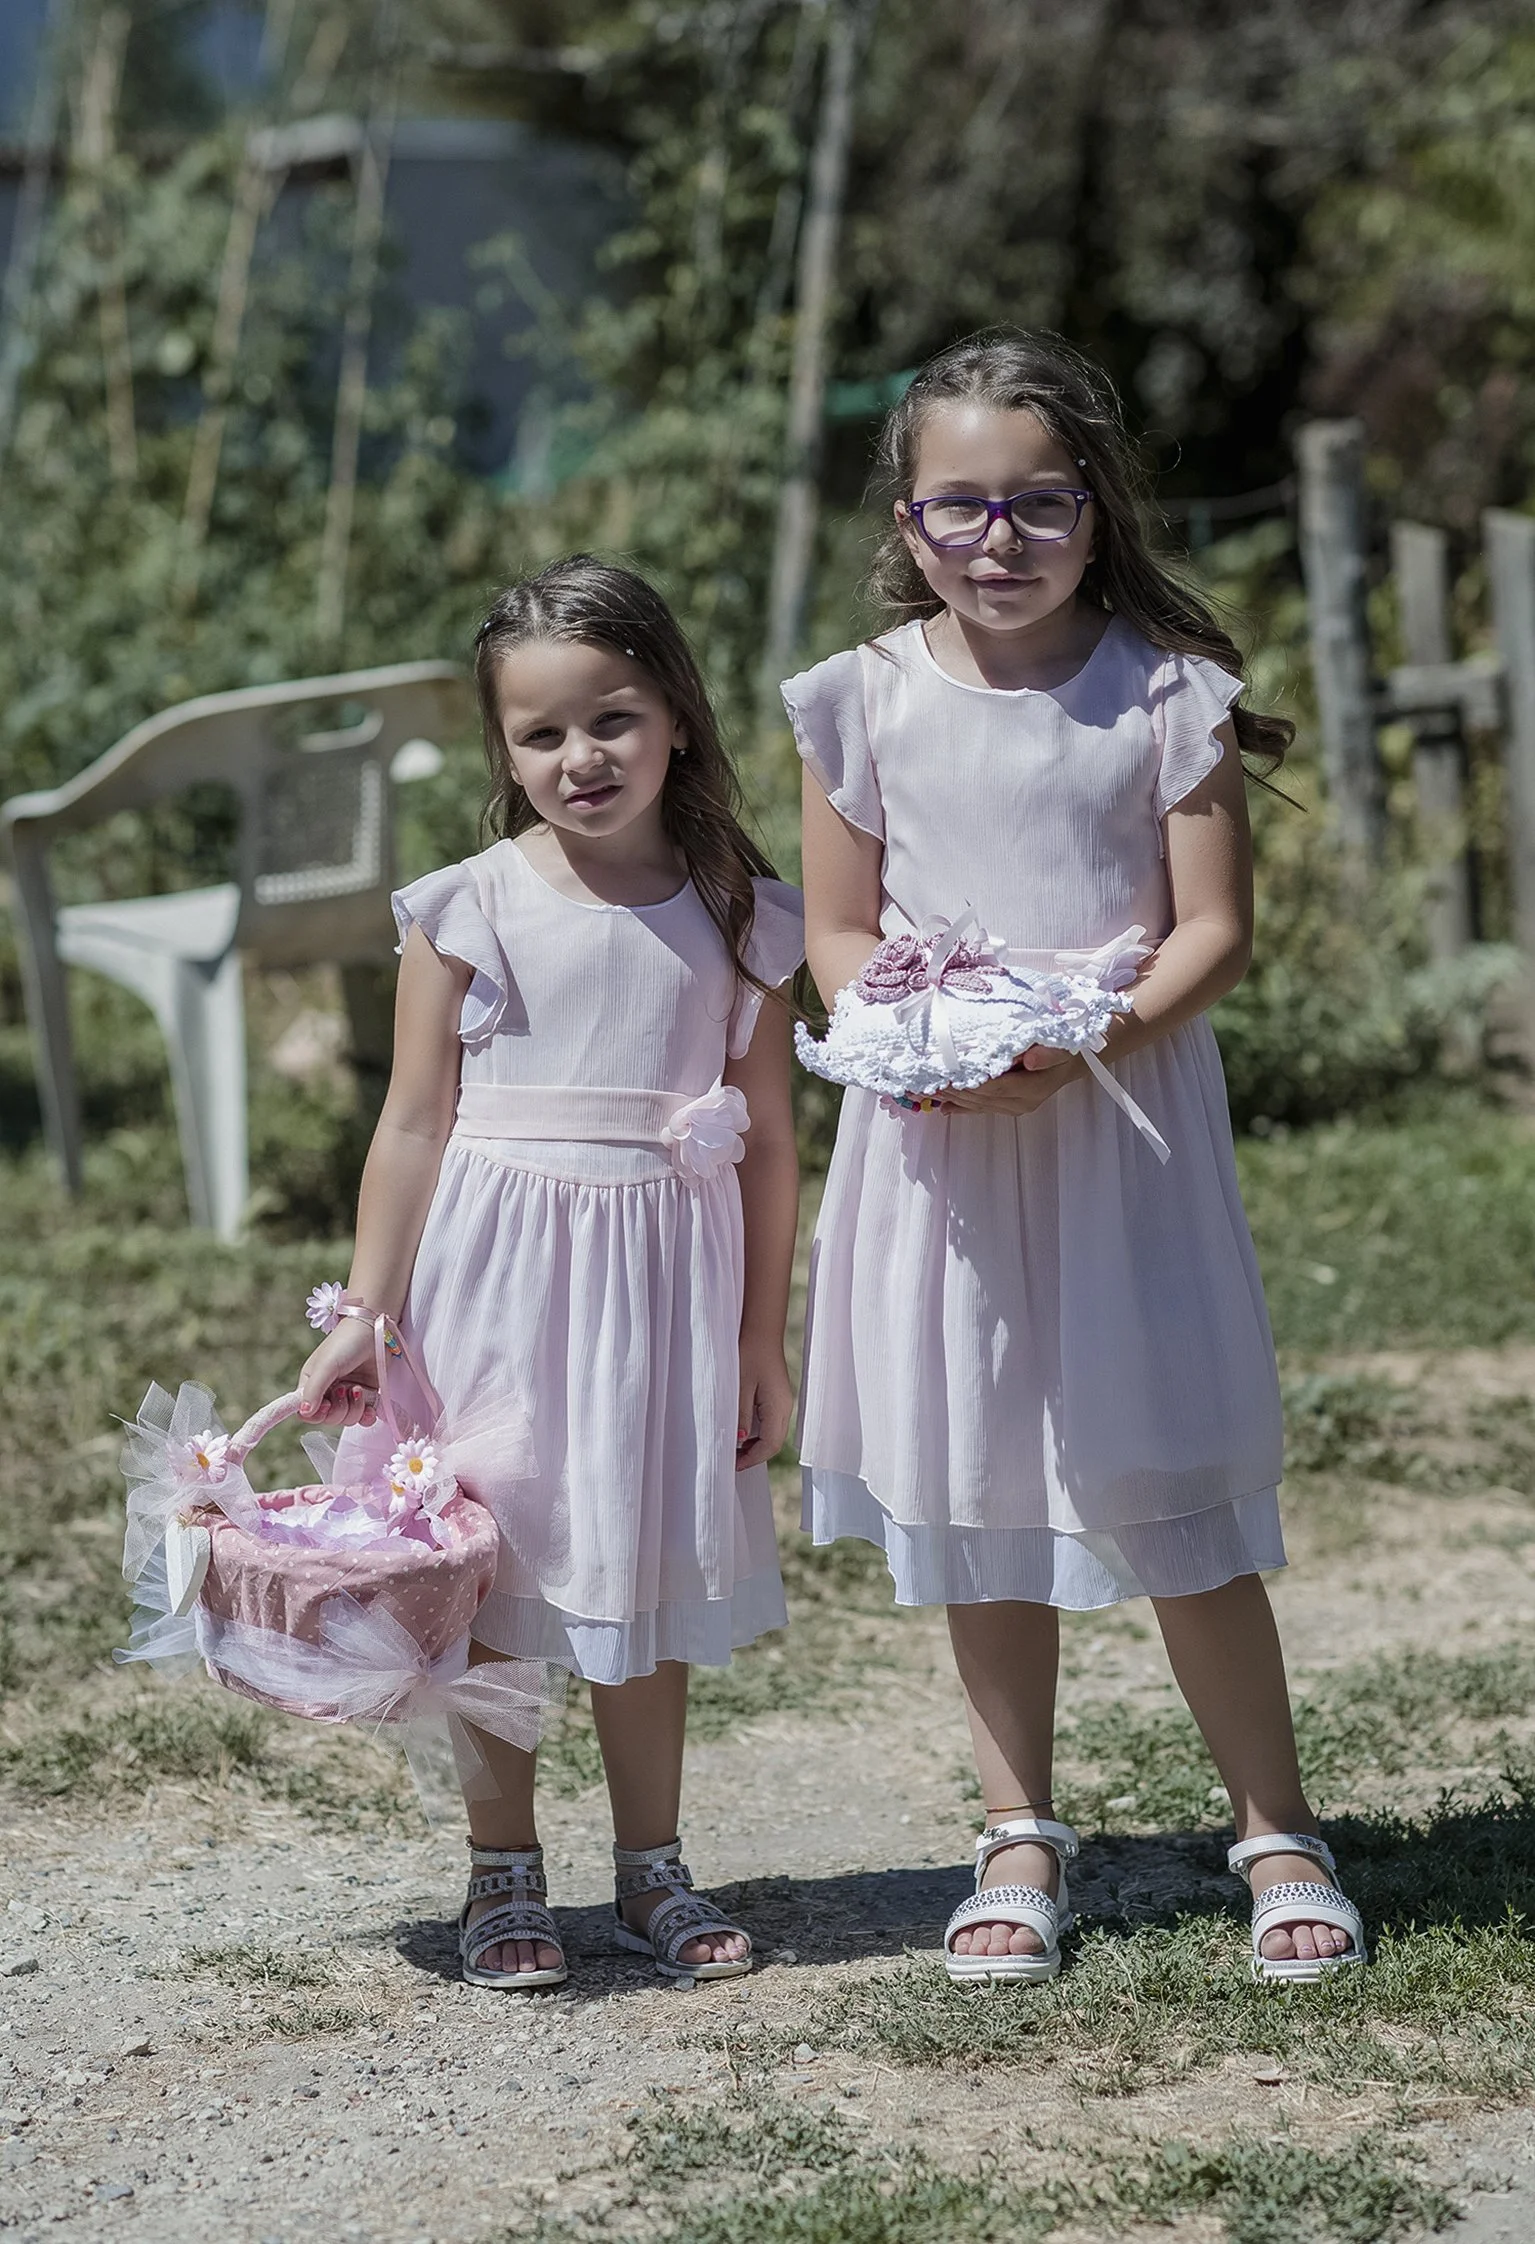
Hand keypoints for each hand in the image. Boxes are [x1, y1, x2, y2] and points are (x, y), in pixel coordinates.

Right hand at [296, 1322, 381, 1424]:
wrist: (375, 1330)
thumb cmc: (346, 1343)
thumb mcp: (326, 1365)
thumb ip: (314, 1390)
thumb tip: (304, 1412)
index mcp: (312, 1384)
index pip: (306, 1413)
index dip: (316, 1415)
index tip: (326, 1405)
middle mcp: (328, 1392)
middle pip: (328, 1419)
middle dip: (339, 1410)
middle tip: (346, 1390)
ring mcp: (348, 1395)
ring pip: (347, 1420)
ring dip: (355, 1409)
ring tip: (359, 1389)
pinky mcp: (367, 1396)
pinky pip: (364, 1418)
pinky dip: (367, 1416)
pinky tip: (370, 1407)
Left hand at [735, 1340, 793, 1470]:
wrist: (760, 1331)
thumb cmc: (748, 1354)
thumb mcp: (739, 1387)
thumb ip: (740, 1415)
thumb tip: (739, 1441)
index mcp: (778, 1407)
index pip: (770, 1445)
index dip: (752, 1459)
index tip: (733, 1465)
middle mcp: (785, 1407)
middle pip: (774, 1443)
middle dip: (754, 1455)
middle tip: (732, 1461)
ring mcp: (783, 1402)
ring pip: (773, 1435)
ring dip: (756, 1445)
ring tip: (734, 1450)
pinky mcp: (777, 1397)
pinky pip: (770, 1423)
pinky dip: (757, 1433)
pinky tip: (742, 1433)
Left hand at [939, 1050, 1083, 1114]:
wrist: (1073, 1061)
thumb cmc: (1066, 1049)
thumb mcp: (1064, 1047)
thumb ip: (1049, 1054)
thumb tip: (1031, 1060)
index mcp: (1034, 1088)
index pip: (997, 1087)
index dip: (972, 1083)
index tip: (948, 1075)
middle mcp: (1023, 1102)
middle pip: (983, 1098)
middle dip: (954, 1091)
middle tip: (927, 1082)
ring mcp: (1015, 1107)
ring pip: (979, 1105)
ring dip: (953, 1098)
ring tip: (927, 1089)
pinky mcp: (1009, 1106)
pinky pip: (982, 1108)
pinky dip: (961, 1106)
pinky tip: (943, 1106)